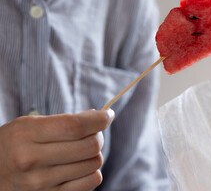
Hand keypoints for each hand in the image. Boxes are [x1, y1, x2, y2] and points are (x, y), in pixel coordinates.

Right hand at [0, 109, 114, 190]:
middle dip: (98, 135)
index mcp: (25, 134)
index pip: (75, 126)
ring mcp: (40, 184)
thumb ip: (64, 121)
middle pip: (89, 146)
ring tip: (81, 150)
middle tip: (93, 132)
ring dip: (94, 153)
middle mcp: (32, 160)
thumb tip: (100, 117)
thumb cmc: (15, 144)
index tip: (108, 114)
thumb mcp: (29, 125)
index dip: (99, 119)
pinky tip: (80, 166)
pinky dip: (92, 171)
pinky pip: (91, 182)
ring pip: (94, 163)